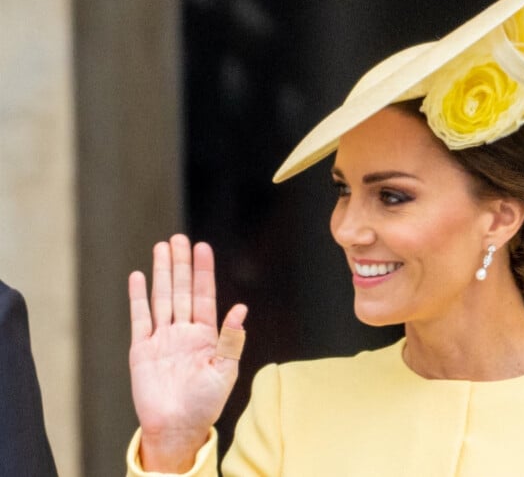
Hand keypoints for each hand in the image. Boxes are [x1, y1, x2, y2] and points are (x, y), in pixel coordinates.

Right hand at [129, 234, 246, 471]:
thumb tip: (241, 308)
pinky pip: (139, 318)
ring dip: (161, 273)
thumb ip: (231, 338)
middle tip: (179, 238)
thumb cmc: (205, 403)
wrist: (177, 429)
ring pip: (162, 297)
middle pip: (181, 289)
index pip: (204, 294)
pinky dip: (138, 297)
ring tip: (161, 248)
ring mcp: (162, 337)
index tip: (202, 247)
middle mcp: (183, 330)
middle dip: (181, 264)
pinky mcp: (142, 348)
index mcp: (205, 334)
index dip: (203, 271)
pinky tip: (138, 277)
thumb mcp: (225, 370)